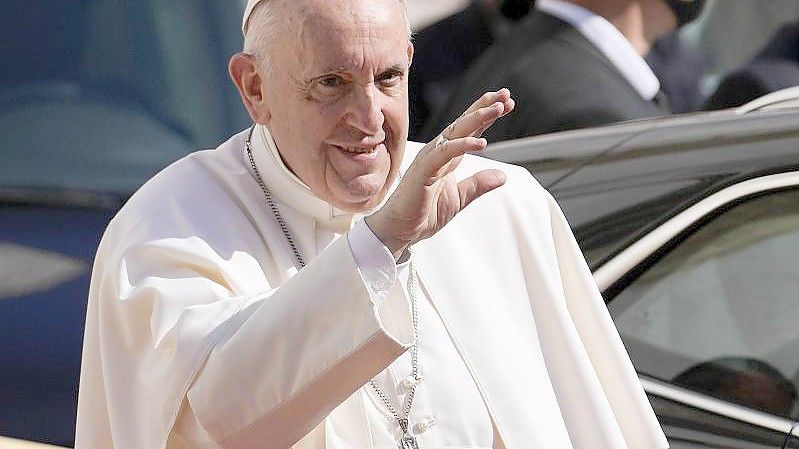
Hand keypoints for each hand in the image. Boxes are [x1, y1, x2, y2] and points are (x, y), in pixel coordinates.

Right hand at [366, 89, 514, 258]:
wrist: (399, 230)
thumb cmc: (423, 213)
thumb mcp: (460, 198)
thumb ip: (479, 184)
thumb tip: (502, 176)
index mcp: (447, 157)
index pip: (469, 130)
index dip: (487, 115)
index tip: (507, 102)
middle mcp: (438, 152)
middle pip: (464, 123)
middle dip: (484, 107)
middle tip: (505, 95)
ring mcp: (429, 159)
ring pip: (455, 132)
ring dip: (477, 119)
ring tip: (498, 109)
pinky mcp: (423, 171)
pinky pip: (445, 153)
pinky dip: (462, 145)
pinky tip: (481, 142)